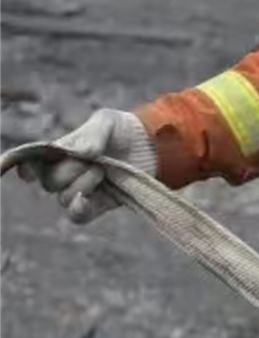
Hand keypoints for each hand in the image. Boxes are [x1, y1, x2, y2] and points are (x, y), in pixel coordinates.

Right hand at [17, 108, 156, 223]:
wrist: (152, 144)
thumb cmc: (123, 129)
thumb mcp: (107, 122)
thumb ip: (91, 134)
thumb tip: (79, 153)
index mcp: (60, 153)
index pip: (33, 164)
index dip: (27, 168)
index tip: (31, 169)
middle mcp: (66, 173)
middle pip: (50, 182)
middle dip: (68, 171)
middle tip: (94, 160)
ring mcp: (83, 190)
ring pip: (64, 198)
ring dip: (82, 185)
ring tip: (103, 171)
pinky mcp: (100, 204)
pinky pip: (79, 215)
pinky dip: (79, 209)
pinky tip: (85, 199)